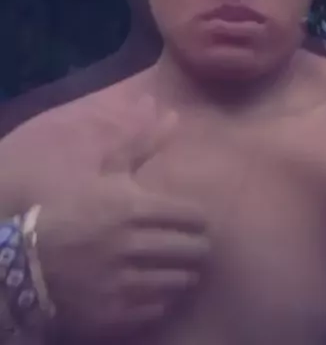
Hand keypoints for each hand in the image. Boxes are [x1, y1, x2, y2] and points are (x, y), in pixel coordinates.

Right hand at [36, 110, 209, 340]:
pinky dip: (160, 299)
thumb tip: (172, 112)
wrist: (29, 257)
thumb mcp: (107, 172)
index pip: (191, 216)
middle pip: (190, 249)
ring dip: (181, 273)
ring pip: (177, 281)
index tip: (196, 221)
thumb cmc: (74, 207)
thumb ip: (142, 143)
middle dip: (196, 247)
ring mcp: (124, 281)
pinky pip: (156, 308)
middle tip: (192, 245)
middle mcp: (132, 244)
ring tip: (176, 267)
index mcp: (133, 207)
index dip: (198, 219)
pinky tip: (152, 287)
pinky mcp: (115, 312)